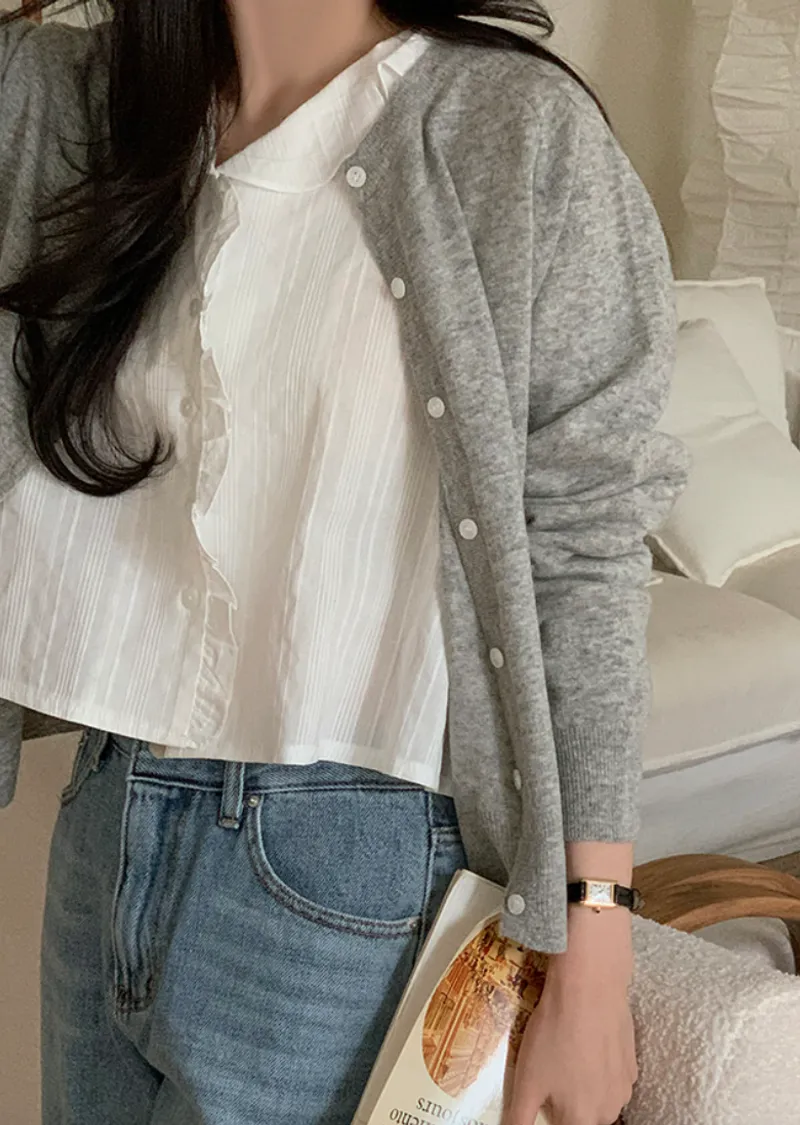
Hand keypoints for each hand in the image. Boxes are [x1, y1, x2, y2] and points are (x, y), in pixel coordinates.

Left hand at [506, 905, 636, 1124]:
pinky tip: (586, 1042)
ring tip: (567, 1052)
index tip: (545, 1087)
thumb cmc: (554, 1033)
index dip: (549, 1108)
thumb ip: (520, 1119)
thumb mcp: (526, 1080)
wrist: (589, 988)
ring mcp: (624, 1087)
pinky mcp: (633, 1063)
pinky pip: (612, 1076)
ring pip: (599, 1097)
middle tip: (551, 1067)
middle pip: (581, 1116)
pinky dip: (600, 1066)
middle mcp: (608, 1111)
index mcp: (582, 1119)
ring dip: (584, 1084)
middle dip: (565, 1099)